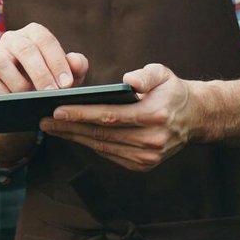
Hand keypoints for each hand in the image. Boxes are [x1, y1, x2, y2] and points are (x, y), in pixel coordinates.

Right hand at [0, 23, 89, 93]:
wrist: (19, 99)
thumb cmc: (47, 80)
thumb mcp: (64, 75)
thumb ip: (76, 67)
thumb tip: (76, 62)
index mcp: (33, 33)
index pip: (45, 40)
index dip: (57, 61)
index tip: (67, 83)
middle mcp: (12, 39)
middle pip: (24, 49)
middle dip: (41, 73)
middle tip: (53, 92)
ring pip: (3, 62)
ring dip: (20, 84)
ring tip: (34, 99)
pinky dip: (6, 94)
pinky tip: (17, 104)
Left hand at [38, 63, 205, 171]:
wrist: (195, 118)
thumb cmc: (172, 91)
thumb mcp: (163, 74)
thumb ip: (146, 75)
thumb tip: (129, 81)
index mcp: (154, 116)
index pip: (109, 116)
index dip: (81, 113)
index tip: (56, 109)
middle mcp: (150, 140)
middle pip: (101, 134)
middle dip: (69, 127)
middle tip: (43, 120)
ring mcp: (147, 157)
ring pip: (102, 147)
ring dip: (75, 137)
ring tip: (52, 127)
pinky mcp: (143, 165)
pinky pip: (110, 154)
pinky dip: (90, 145)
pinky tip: (73, 134)